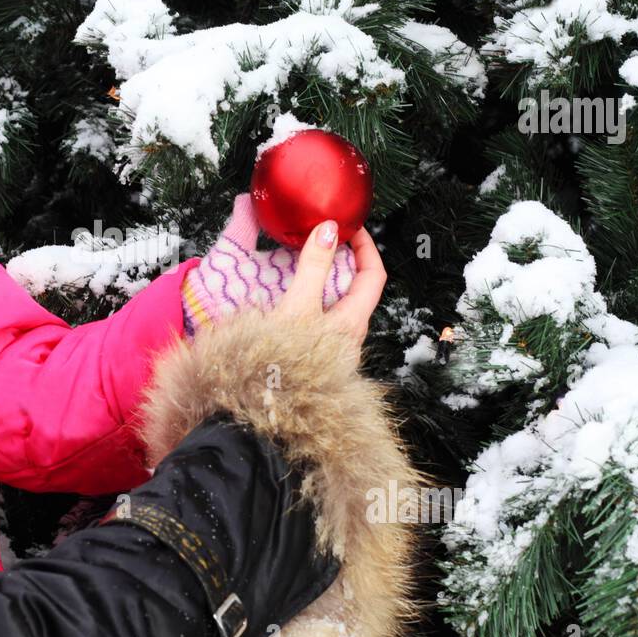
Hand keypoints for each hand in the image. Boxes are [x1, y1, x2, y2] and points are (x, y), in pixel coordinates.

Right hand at [274, 220, 385, 362]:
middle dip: (342, 260)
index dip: (366, 247)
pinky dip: (307, 297)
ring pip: (334, 303)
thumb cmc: (286, 362)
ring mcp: (330, 346)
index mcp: (353, 322)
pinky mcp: (311, 353)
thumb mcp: (299, 307)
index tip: (350, 227)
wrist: (263, 409)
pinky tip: (286, 295)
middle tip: (322, 240)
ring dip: (322, 279)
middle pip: (355, 288)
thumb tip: (329, 230)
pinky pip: (317, 316)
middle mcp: (347, 335)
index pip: (374, 275)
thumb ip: (313, 267)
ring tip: (301, 262)